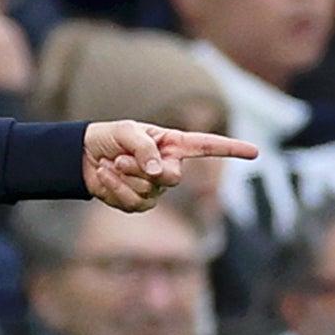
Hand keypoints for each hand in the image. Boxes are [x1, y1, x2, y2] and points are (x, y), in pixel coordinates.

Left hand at [82, 119, 257, 210]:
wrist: (80, 156)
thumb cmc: (108, 137)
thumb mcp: (126, 132)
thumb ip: (146, 148)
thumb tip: (161, 173)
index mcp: (172, 144)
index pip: (207, 147)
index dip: (231, 149)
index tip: (255, 152)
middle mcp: (168, 167)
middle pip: (173, 178)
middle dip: (143, 169)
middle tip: (121, 158)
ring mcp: (154, 188)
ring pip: (149, 191)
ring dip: (124, 177)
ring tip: (110, 164)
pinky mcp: (137, 202)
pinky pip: (132, 202)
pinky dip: (114, 187)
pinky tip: (102, 174)